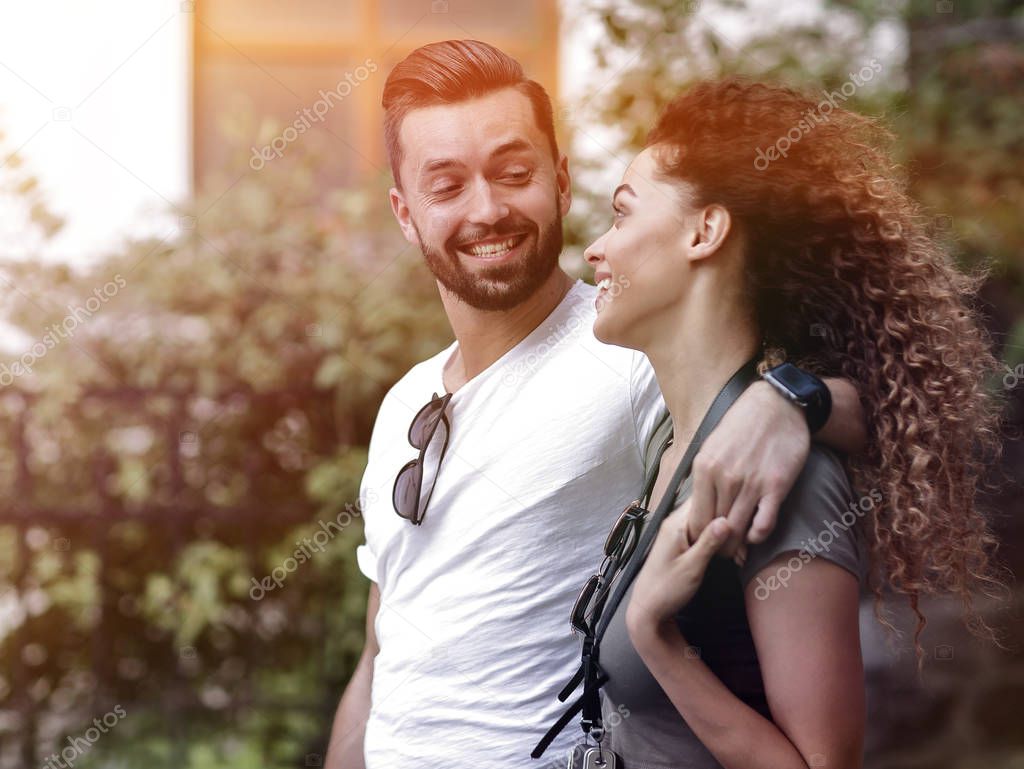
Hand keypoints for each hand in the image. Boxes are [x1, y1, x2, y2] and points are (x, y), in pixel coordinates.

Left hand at [625, 502, 731, 635]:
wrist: (649, 608)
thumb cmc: (666, 589)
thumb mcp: (692, 567)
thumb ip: (709, 542)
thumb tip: (727, 519)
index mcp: (676, 523)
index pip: (704, 499)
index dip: (726, 505)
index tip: (744, 519)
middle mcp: (676, 522)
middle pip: (709, 509)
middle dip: (729, 522)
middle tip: (745, 544)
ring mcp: (679, 532)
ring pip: (709, 522)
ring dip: (726, 535)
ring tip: (740, 554)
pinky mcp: (683, 542)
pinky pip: (704, 534)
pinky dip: (718, 543)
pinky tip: (732, 556)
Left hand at [687, 381, 809, 561]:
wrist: (777, 406)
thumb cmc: (743, 425)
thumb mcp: (712, 445)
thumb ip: (703, 474)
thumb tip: (696, 500)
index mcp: (704, 468)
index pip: (695, 519)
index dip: (699, 537)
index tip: (704, 544)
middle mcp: (724, 478)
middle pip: (715, 529)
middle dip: (717, 547)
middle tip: (721, 555)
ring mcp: (750, 483)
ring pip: (738, 530)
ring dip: (737, 546)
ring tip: (737, 552)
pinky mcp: (775, 486)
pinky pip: (763, 524)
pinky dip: (758, 536)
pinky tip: (756, 534)